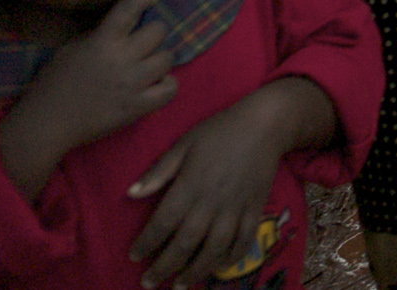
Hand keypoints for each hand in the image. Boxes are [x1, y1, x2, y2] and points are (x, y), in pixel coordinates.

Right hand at [0, 0, 178, 187]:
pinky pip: (170, 89)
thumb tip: (127, 23)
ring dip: (160, 60)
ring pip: (168, 57)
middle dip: (153, 34)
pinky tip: (155, 85)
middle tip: (142, 45)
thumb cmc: (54, 83)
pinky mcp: (136, 108)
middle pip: (159, 31)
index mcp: (101, 41)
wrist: (46, 124)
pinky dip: (166, 85)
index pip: (129, 8)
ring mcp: (130, 84)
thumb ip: (100, 34)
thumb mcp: (72, 49)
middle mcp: (119, 59)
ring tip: (146, 67)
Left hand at [125, 76, 333, 287]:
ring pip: (214, 249)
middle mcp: (211, 202)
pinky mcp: (255, 209)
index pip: (162, 223)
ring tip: (180, 285)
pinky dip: (230, 259)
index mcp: (190, 186)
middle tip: (149, 284)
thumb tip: (130, 194)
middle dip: (164, 267)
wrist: (266, 124)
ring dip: (196, 271)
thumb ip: (159, 171)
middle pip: (185, 244)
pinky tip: (217, 269)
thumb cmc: (219, 131)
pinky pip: (243, 241)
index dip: (146, 244)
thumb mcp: (184, 144)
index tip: (134, 257)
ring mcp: (236, 208)